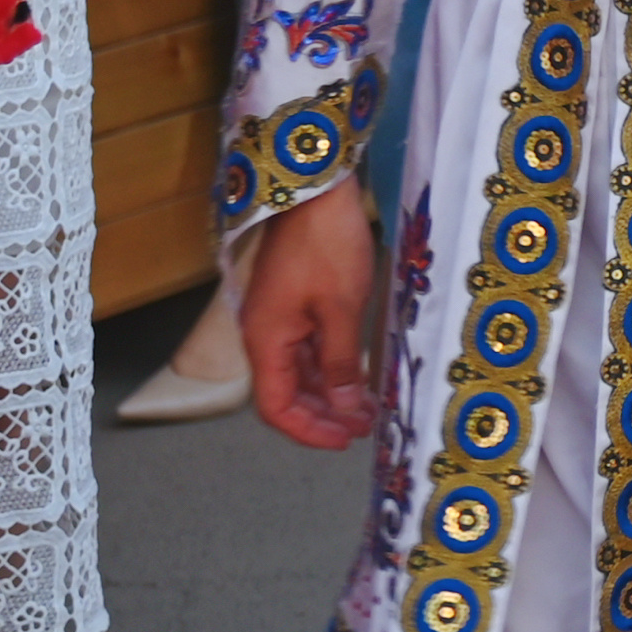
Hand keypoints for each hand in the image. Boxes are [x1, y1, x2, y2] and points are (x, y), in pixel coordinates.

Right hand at [246, 185, 381, 449]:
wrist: (316, 190)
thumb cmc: (327, 245)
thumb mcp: (342, 309)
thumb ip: (341, 362)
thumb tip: (345, 408)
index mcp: (265, 341)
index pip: (275, 407)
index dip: (307, 430)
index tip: (343, 441)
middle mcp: (264, 334)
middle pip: (286, 392)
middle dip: (323, 415)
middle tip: (364, 428)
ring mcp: (278, 318)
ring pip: (298, 371)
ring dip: (329, 393)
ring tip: (367, 408)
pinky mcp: (295, 302)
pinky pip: (308, 347)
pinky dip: (330, 366)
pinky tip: (358, 373)